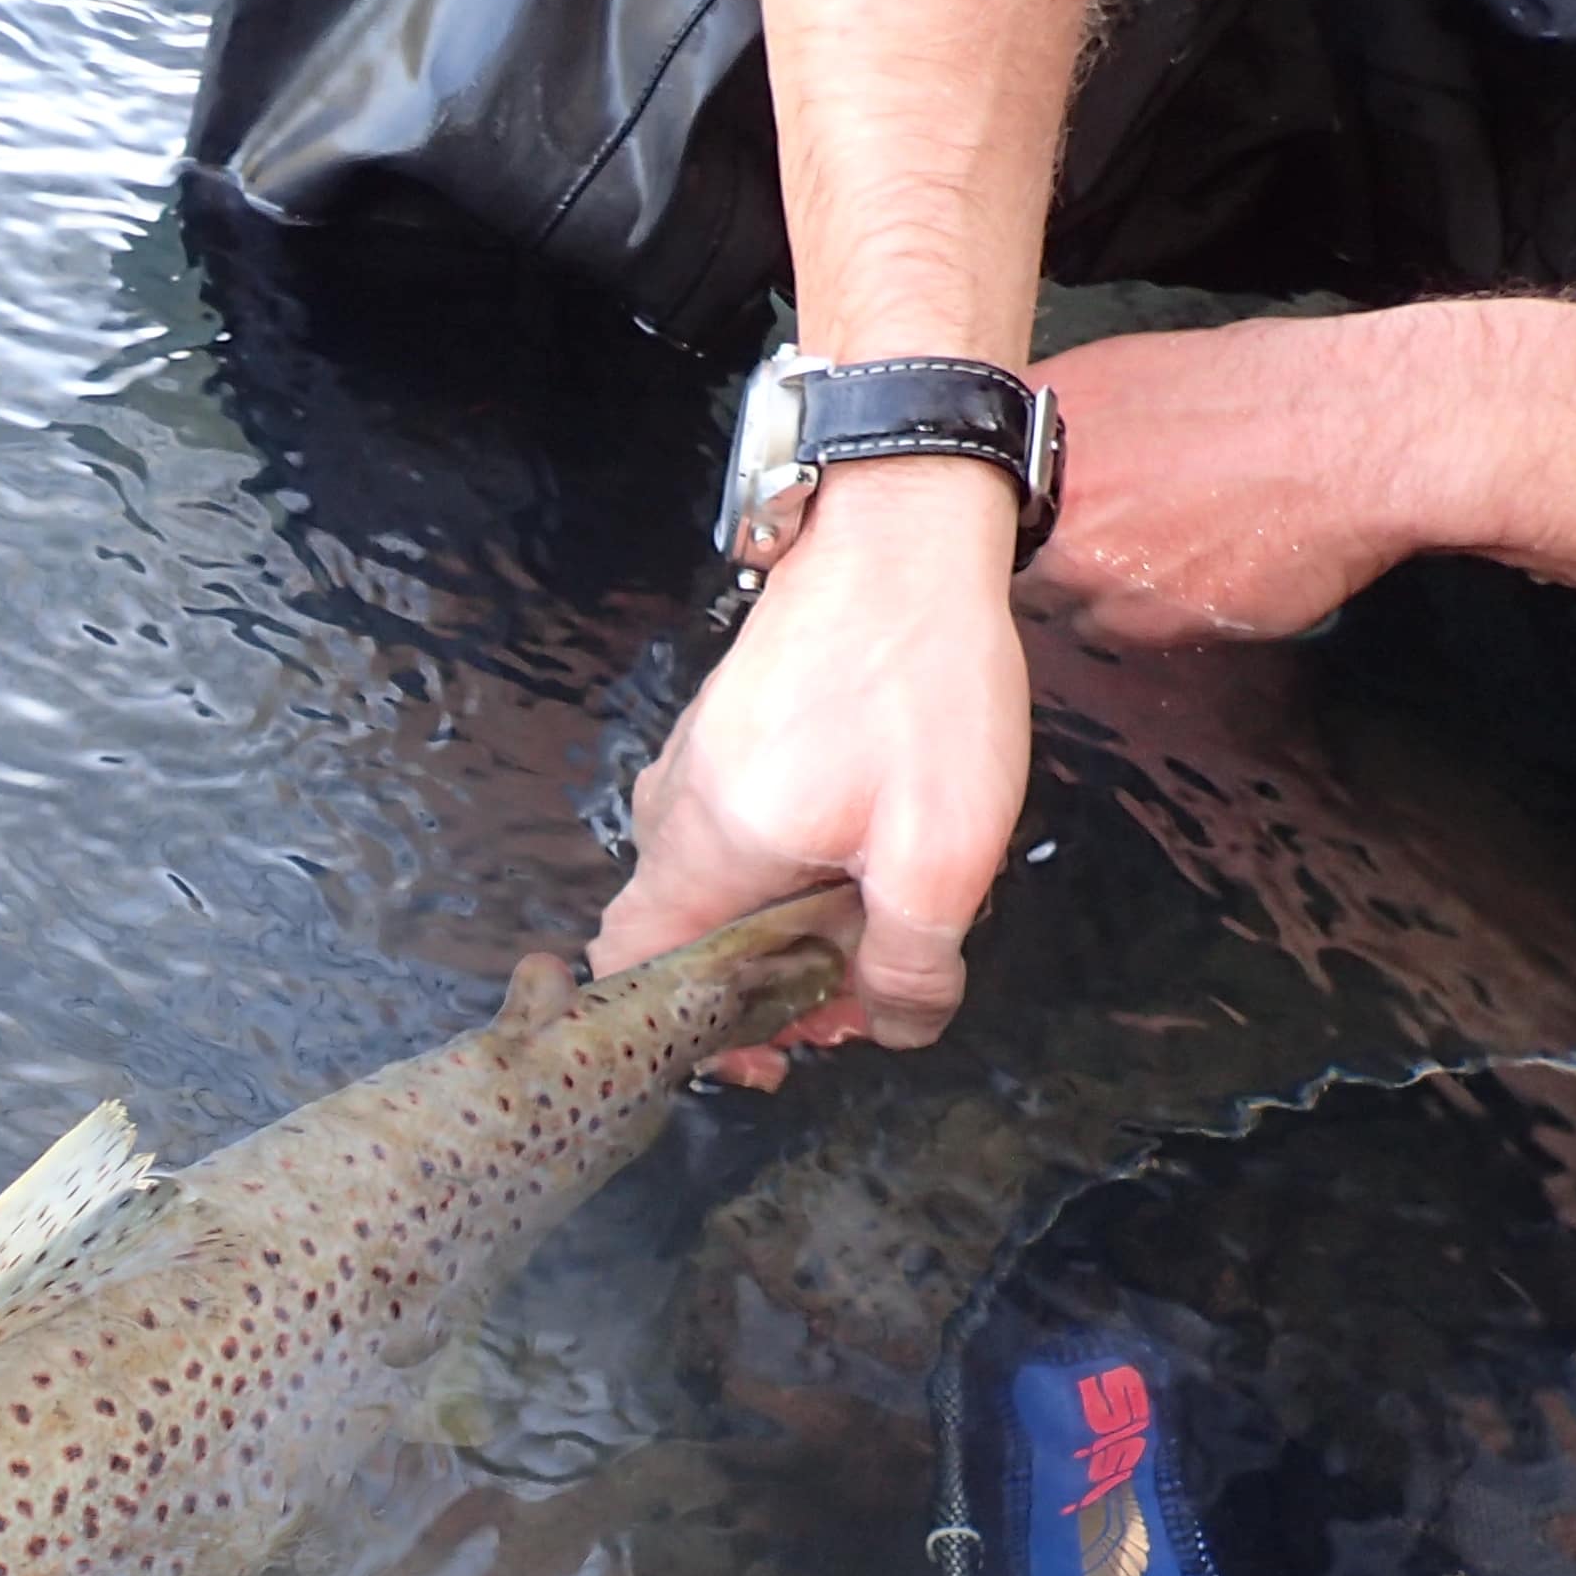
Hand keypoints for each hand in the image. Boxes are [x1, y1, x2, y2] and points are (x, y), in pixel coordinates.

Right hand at [593, 456, 1028, 1052]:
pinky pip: (735, 824)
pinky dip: (785, 860)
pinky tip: (863, 841)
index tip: (771, 1047)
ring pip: (713, 880)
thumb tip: (897, 1026)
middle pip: (683, 935)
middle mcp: (676, 810)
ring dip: (779, 920)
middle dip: (761, 982)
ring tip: (870, 916)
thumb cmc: (918, 684)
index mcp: (706, 853)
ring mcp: (695, 759)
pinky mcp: (730, 724)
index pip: (633, 971)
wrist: (906, 527)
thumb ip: (912, 963)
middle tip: (854, 985)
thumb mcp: (941, 851)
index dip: (690, 1034)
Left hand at [1019, 315, 1429, 646]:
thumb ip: (1065, 417)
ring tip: (1165, 545)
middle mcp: (1052, 500)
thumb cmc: (1263, 389)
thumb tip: (1022, 439)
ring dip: (1096, 587)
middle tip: (1107, 526)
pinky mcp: (1141, 623)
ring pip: (1060, 603)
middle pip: (1006, 556)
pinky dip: (1147, 612)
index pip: (970, 480)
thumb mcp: (1137, 369)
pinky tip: (1194, 571)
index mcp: (1043, 423)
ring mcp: (1093, 568)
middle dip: (1046, 548)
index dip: (996, 500)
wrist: (1355, 434)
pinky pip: (1117, 633)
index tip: (1023, 503)